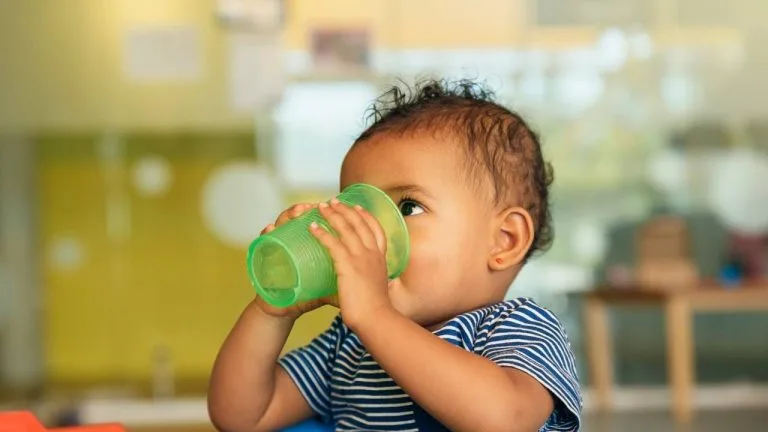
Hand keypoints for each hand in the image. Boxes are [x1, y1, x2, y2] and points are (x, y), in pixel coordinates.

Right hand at [255, 203, 337, 319]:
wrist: (283, 309)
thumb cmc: (306, 296)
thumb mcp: (329, 287)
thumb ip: (345, 279)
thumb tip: (367, 279)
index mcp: (309, 245)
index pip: (316, 222)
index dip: (325, 213)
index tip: (336, 206)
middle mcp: (293, 241)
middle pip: (298, 217)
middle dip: (308, 208)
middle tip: (316, 205)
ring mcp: (278, 247)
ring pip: (281, 224)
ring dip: (289, 215)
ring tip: (298, 211)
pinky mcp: (265, 257)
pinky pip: (264, 242)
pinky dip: (266, 233)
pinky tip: (269, 229)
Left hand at [310, 198, 393, 328]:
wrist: (376, 318)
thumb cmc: (374, 309)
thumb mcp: (376, 288)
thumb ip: (369, 280)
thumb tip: (363, 283)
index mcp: (380, 258)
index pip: (375, 230)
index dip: (366, 216)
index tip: (357, 207)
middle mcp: (373, 254)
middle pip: (359, 223)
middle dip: (345, 209)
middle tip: (333, 201)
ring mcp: (361, 258)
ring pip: (346, 229)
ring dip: (332, 215)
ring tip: (320, 207)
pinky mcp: (348, 266)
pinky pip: (332, 243)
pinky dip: (322, 233)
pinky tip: (312, 228)